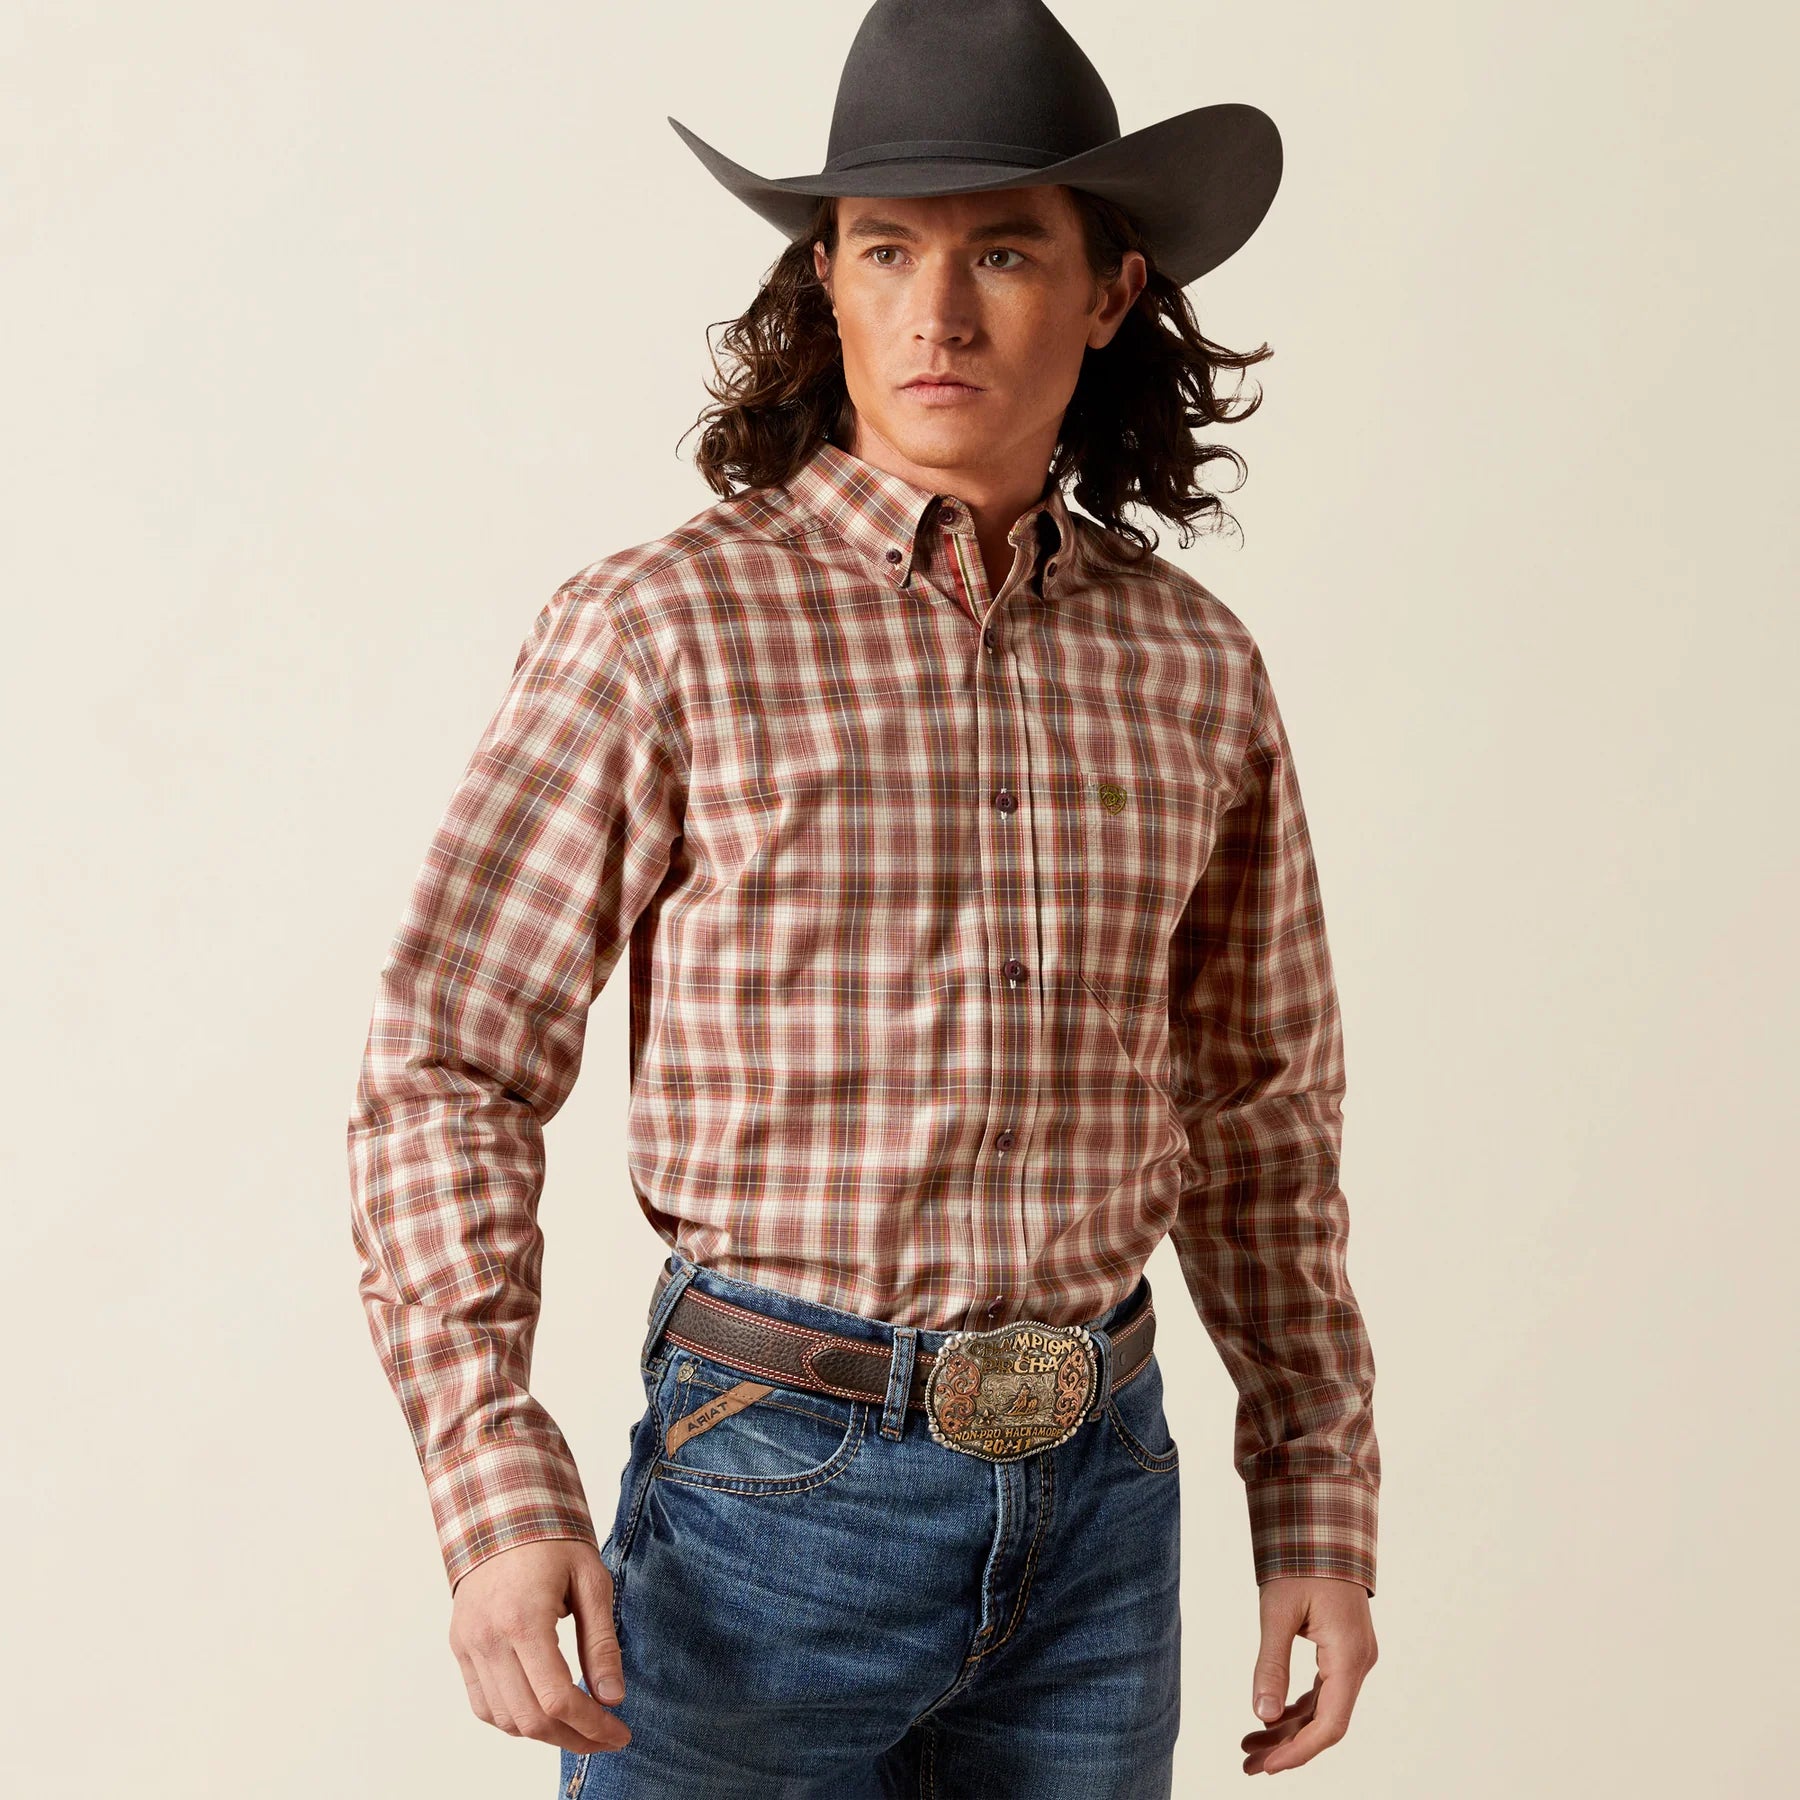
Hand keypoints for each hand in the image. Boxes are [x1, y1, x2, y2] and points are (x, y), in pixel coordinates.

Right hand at [447, 1539, 631, 1754]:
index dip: (592, 1726)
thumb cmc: (552, 1539)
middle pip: (530, 1719)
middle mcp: (488, 1640)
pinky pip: (483, 1705)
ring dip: (544, 1734)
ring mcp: (469, 1645)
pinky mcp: (461, 1647)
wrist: (501, 1509)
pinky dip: (513, 1719)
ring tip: (579, 1726)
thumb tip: (613, 1697)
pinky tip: (543, 1713)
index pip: (557, 1699)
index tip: (619, 1733)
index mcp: (523, 1621)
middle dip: (573, 1738)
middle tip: (606, 1737)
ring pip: (505, 1720)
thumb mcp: (591, 1581)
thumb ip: (601, 1642)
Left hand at [1240, 1576, 1376, 1774]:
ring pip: (1324, 1708)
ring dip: (1290, 1728)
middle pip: (1326, 1722)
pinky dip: (1299, 1706)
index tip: (1268, 1766)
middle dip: (1288, 1746)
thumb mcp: (1278, 1612)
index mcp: (1349, 1657)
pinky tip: (1273, 1717)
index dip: (1298, 1751)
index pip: (1329, 1725)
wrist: (1324, 1523)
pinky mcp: (1344, 1649)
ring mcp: (1354, 1656)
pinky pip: (1324, 1690)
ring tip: (1251, 1746)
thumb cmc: (1302, 1561)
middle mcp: (1359, 1662)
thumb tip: (1262, 1715)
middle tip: (1249, 1763)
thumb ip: (1272, 1664)